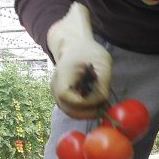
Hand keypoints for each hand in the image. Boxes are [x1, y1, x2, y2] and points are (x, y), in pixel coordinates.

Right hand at [46, 2, 112, 118]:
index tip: (102, 100)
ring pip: (70, 112)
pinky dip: (83, 109)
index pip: (70, 99)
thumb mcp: (102, 63)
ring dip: (86, 112)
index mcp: (63, 76)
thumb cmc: (88, 52)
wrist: (75, 46)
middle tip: (103, 108)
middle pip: (69, 110)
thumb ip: (103, 83)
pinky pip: (71, 108)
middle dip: (88, 112)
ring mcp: (56, 93)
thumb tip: (103, 102)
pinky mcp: (61, 96)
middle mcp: (55, 87)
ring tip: (100, 103)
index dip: (87, 104)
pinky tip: (94, 101)